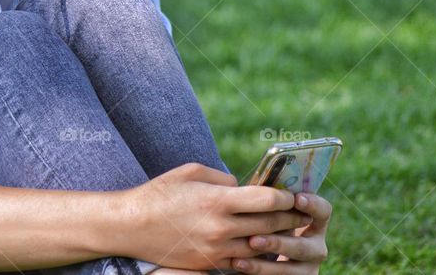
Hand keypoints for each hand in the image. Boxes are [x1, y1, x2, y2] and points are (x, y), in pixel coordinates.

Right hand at [122, 163, 312, 270]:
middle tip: (304, 214)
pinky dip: (257, 256)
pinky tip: (264, 249)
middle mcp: (222, 227)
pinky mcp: (210, 264)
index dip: (285, 196)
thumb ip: (222, 177)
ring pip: (260, 247)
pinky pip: (243, 263)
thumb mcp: (191, 172)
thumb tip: (242, 186)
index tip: (293, 194)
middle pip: (269, 224)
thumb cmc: (161, 192)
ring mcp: (216, 249)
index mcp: (219, 200)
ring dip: (278, 240)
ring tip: (289, 233)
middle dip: (290, 218)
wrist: (131, 226)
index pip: (267, 199)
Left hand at [227, 192, 331, 273]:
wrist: (259, 252)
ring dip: (264, 263)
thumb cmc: (262, 221)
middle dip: (278, 243)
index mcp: (314, 224)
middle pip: (304, 247)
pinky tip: (238, 262)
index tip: (296, 198)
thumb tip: (249, 187)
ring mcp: (307, 268)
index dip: (313, 205)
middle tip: (254, 238)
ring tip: (240, 255)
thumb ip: (268, 202)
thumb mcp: (270, 212)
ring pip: (289, 269)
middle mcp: (316, 247)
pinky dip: (256, 271)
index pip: (323, 211)